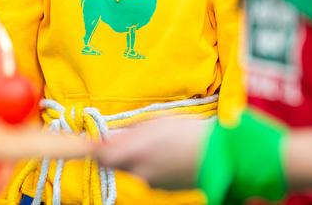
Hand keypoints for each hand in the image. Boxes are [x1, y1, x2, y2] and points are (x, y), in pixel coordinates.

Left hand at [94, 117, 211, 189]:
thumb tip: (110, 136)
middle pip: (116, 163)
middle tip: (132, 136)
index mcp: (134, 153)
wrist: (218, 156)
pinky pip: (148, 175)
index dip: (95, 147)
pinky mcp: (163, 188)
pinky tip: (168, 153)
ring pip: (133, 169)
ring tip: (158, 142)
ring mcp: (151, 183)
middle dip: (119, 151)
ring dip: (137, 157)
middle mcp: (138, 173)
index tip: (93, 140)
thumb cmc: (187, 132)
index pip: (100, 156)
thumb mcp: (156, 123)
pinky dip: (152, 165)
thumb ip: (129, 132)